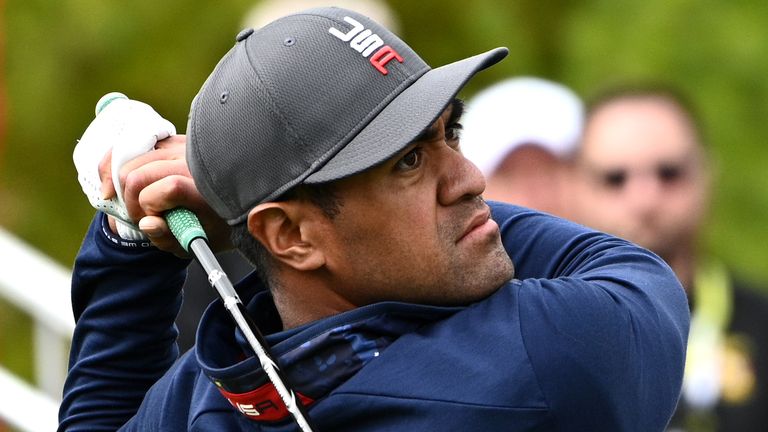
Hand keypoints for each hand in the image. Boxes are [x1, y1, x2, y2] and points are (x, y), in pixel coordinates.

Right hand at [100, 135, 232, 255]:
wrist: (240, 198)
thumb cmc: (218, 224)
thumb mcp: (197, 241)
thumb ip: (169, 237)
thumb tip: (147, 223)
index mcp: (206, 188)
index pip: (170, 187)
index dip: (151, 206)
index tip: (153, 221)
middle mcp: (194, 161)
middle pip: (139, 174)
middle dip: (131, 200)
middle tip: (140, 215)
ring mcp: (182, 146)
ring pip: (132, 159)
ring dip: (127, 185)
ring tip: (139, 202)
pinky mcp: (172, 140)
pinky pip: (137, 148)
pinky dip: (128, 166)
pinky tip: (133, 184)